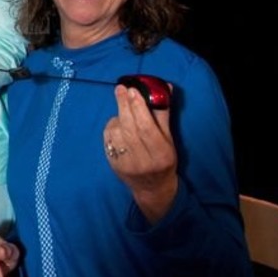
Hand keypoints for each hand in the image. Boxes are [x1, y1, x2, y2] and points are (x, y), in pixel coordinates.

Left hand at [103, 84, 178, 222]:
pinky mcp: (113, 164)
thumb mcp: (169, 139)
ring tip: (124, 111)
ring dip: (118, 116)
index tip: (133, 90)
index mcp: (161, 154)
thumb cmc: (164, 160)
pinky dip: (111, 127)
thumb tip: (164, 88)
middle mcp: (143, 161)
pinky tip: (117, 124)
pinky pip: (108, 139)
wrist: (152, 188)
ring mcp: (126, 164)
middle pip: (130, 128)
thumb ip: (163, 114)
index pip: (146, 128)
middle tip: (121, 89)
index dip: (139, 108)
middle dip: (124, 105)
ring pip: (117, 133)